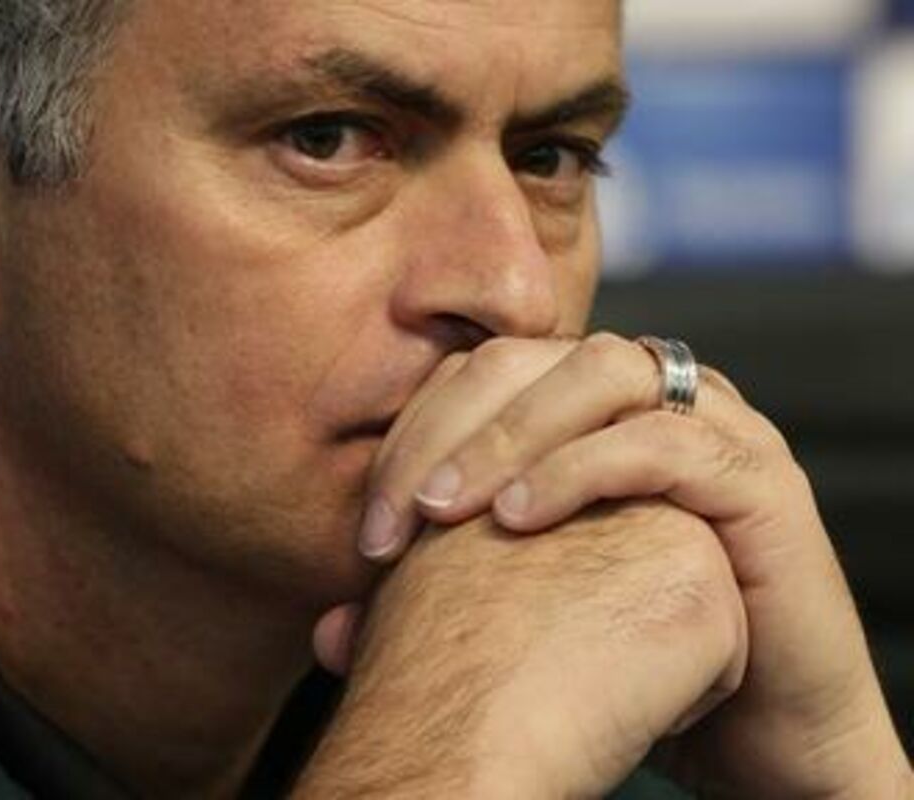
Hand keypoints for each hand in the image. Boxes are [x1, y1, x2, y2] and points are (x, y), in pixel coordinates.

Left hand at [314, 333, 911, 796]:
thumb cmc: (629, 659)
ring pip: (596, 371)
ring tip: (444, 511)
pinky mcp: (758, 477)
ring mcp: (708, 424)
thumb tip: (326, 629)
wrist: (755, 723)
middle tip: (390, 521)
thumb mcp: (518, 614)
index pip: (473, 377)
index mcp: (580, 413)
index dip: (409, 435)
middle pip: (521, 358)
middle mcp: (643, 399)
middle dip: (441, 429)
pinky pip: (663, 439)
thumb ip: (429, 602)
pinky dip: (581, 466)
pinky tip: (519, 521)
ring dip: (507, 434)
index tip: (367, 532)